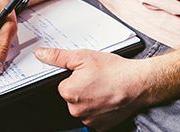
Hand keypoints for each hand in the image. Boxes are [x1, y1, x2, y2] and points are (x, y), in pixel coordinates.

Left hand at [34, 48, 163, 129]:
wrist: (138, 84)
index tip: (86, 74)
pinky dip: (99, 110)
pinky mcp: (101, 127)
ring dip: (90, 100)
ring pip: (83, 108)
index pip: (63, 85)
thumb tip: (41, 54)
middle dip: (81, 89)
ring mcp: (89, 120)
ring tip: (104, 89)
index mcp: (69, 92)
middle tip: (96, 80)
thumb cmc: (114, 71)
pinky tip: (107, 99)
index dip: (74, 77)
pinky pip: (94, 118)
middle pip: (71, 98)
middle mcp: (76, 110)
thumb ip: (58, 57)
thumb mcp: (83, 57)